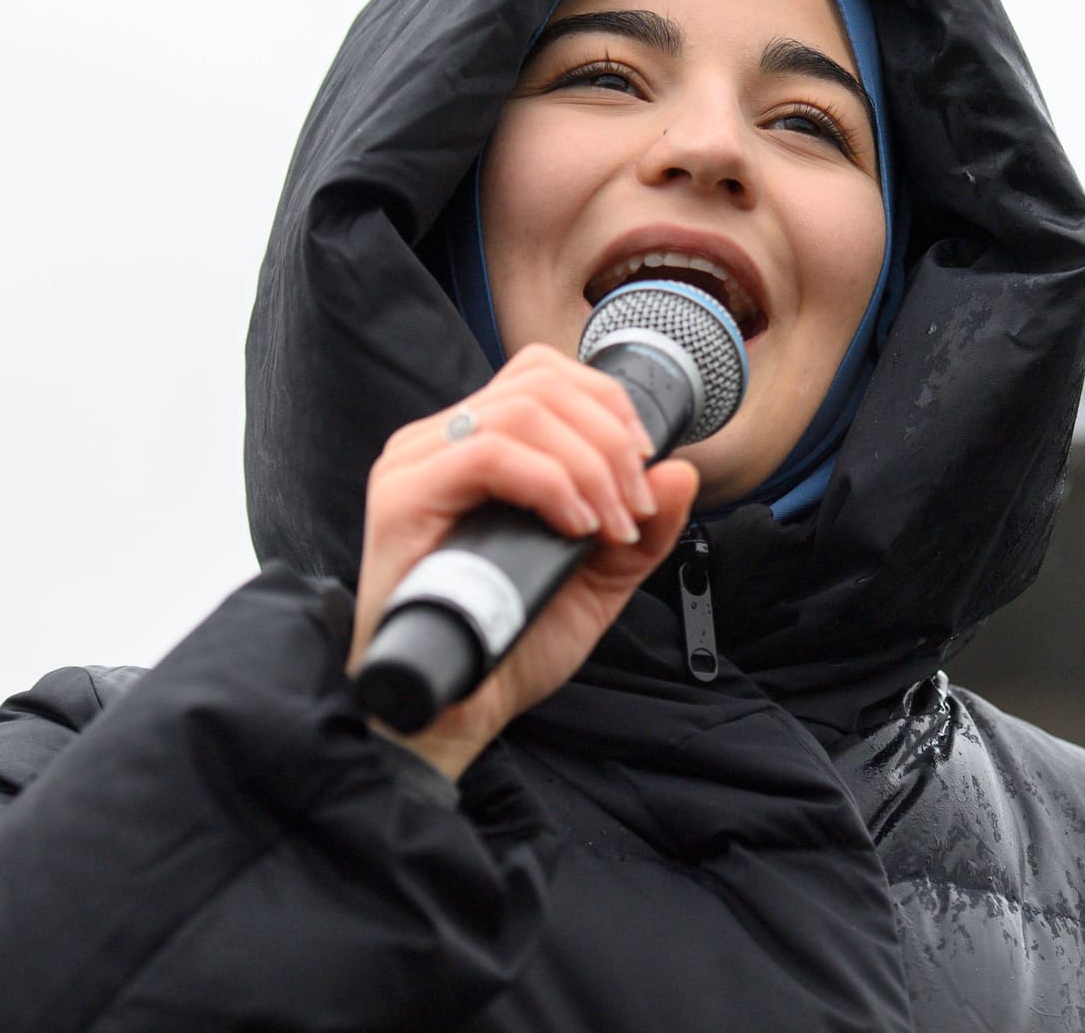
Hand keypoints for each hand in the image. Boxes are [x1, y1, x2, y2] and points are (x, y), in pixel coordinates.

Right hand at [347, 343, 699, 778]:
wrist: (458, 711)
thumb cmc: (512, 644)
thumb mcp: (598, 581)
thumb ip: (642, 530)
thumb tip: (681, 471)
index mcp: (476, 445)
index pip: (543, 374)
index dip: (607, 404)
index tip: (642, 468)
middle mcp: (440, 442)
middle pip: (540, 383)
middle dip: (609, 441)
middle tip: (633, 509)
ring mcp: (416, 465)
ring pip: (521, 412)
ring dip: (590, 466)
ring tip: (609, 526)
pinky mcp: (402, 498)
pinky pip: (488, 454)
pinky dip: (551, 483)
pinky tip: (573, 527)